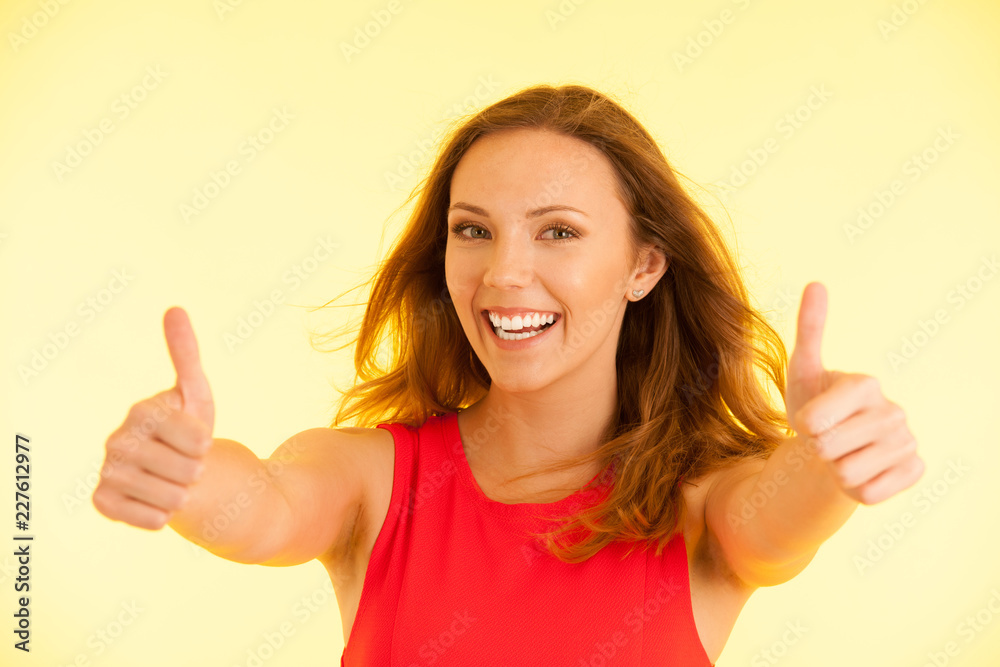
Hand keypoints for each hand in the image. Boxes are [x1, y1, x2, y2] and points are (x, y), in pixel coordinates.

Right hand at [92, 307, 215, 528]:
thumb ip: (186, 354)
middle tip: (185, 464)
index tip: (196, 439)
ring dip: (182, 494)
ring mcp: (108, 472)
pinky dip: (164, 515)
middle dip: (196, 471)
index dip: (206, 444)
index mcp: (142, 412)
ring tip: (173, 481)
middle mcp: (116, 440)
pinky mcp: (104, 502)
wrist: (175, 474)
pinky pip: (152, 520)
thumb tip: (174, 308)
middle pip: (187, 470)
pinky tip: (157, 501)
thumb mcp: (197, 394)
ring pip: (172, 498)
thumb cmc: (189, 431)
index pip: (198, 439)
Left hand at [784, 282, 924, 504]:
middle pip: (826, 450)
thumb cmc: (814, 405)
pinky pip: (868, 495)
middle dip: (816, 450)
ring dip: (834, 471)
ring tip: (841, 454)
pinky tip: (861, 470)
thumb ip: (809, 330)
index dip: (802, 426)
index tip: (810, 419)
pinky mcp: (914, 471)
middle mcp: (893, 410)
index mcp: (864, 383)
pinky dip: (855, 490)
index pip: (813, 421)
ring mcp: (907, 442)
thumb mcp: (802, 370)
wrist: (833, 448)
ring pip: (845, 475)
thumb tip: (816, 283)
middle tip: (825, 439)